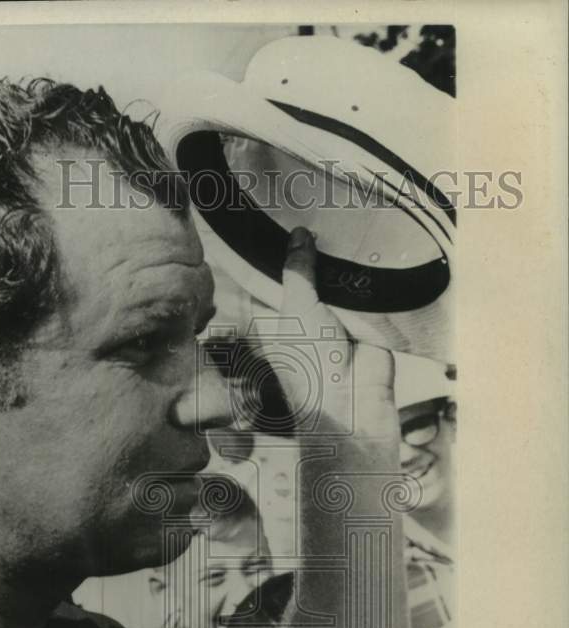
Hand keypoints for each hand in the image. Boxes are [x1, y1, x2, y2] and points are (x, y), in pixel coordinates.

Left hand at [267, 227, 399, 449]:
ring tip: (345, 216)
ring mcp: (336, 317)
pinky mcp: (366, 320)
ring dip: (344, 260)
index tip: (280, 216)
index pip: (272, 277)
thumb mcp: (297, 309)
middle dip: (314, 251)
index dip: (277, 251)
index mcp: (276, 317)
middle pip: (308, 274)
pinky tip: (371, 242)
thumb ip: (298, 271)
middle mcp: (304, 315)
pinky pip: (366, 290)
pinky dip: (369, 274)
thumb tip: (300, 234)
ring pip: (338, 279)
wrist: (355, 402)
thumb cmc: (311, 363)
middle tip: (319, 208)